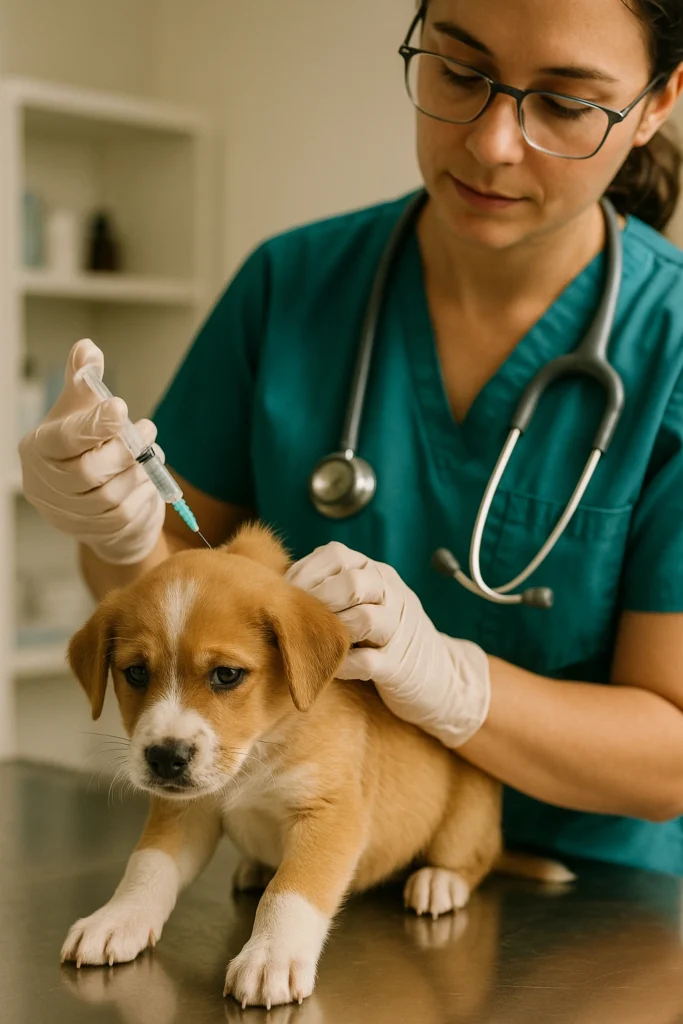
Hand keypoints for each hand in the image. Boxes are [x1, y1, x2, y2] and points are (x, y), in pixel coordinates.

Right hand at [19, 338, 164, 564]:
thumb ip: (83, 378)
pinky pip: (125, 516)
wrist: (89, 495)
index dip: (93, 424)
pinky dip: (143, 494)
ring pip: (111, 497)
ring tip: (151, 451)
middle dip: (124, 450)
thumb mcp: (79, 407)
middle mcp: (46, 485)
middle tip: (147, 430)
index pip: (63, 440)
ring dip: (138, 472)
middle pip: (88, 473)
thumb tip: (87, 348)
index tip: (121, 406)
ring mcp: (69, 514)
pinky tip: (148, 478)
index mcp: (38, 449)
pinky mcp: (94, 534)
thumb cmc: (83, 444)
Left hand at [286, 542, 489, 747]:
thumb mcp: (365, 602)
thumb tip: (276, 587)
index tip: (281, 594)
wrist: (440, 677)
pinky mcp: (400, 667)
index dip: (304, 572)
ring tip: (313, 644)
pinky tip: (329, 669)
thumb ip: (332, 588)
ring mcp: (400, 630)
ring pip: (362, 619)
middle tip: (294, 621)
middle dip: (316, 600)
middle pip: (351, 582)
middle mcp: (392, 594)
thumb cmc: (384, 637)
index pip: (336, 555)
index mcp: (378, 573)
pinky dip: (342, 665)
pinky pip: (367, 661)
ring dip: (331, 632)